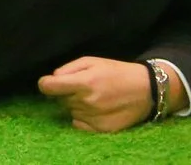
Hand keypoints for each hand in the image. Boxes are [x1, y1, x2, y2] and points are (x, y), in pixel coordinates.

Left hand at [37, 57, 158, 132]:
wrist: (145, 90)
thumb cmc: (117, 71)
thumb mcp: (92, 60)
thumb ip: (69, 68)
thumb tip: (53, 78)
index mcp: (84, 83)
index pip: (49, 87)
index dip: (45, 84)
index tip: (48, 83)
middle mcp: (86, 103)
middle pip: (60, 99)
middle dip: (66, 92)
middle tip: (84, 86)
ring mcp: (93, 118)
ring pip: (70, 111)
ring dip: (76, 104)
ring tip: (94, 96)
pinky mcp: (99, 130)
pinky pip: (78, 124)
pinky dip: (82, 117)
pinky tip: (96, 109)